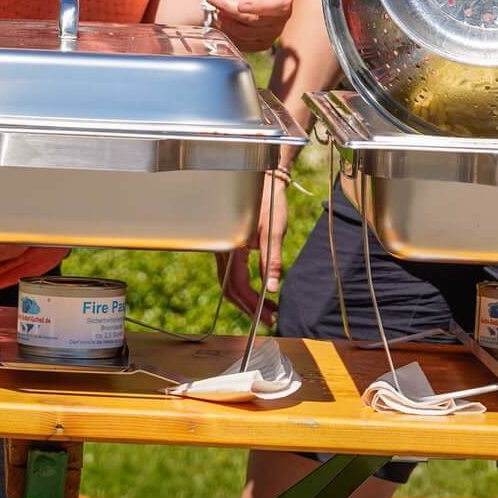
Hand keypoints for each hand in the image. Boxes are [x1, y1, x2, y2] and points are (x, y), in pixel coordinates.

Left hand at [202, 0, 291, 52]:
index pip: (279, 4)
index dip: (260, 7)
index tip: (240, 5)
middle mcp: (283, 14)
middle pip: (257, 20)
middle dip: (231, 9)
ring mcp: (273, 31)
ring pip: (246, 33)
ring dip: (226, 19)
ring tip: (218, 5)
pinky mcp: (261, 43)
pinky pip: (240, 42)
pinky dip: (226, 30)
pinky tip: (224, 17)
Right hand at [217, 172, 288, 318]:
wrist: (262, 178)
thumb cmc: (268, 201)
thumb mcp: (274, 231)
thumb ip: (272, 261)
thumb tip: (272, 289)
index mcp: (231, 246)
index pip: (238, 286)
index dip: (253, 306)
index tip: (268, 318)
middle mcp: (222, 249)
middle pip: (230, 289)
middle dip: (249, 308)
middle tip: (269, 319)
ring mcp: (223, 248)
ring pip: (229, 283)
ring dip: (247, 299)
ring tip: (268, 310)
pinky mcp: (228, 247)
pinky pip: (231, 274)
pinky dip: (244, 287)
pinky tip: (259, 292)